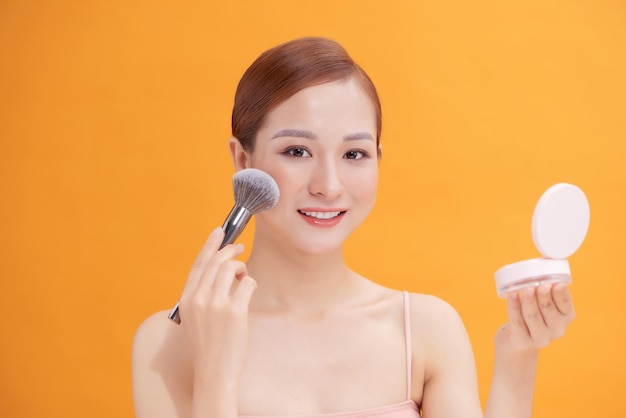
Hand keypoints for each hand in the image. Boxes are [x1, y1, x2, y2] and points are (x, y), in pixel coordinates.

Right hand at [177, 227, 256, 379]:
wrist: (213, 372)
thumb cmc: (208, 345)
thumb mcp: (195, 317)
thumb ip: (202, 294)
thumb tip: (222, 269)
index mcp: (186, 299)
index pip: (198, 264)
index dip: (209, 244)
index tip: (219, 231)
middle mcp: (198, 299)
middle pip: (216, 261)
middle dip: (231, 251)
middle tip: (240, 249)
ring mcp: (216, 304)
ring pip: (231, 268)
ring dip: (241, 268)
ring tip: (243, 277)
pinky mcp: (235, 311)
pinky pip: (247, 283)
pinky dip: (250, 283)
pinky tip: (247, 292)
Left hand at [496, 283, 574, 354]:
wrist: (519, 341)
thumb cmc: (533, 315)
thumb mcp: (544, 305)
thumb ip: (546, 290)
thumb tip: (541, 266)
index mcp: (565, 317)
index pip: (566, 304)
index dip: (561, 294)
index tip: (556, 283)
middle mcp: (557, 329)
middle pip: (548, 309)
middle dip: (543, 295)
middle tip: (539, 284)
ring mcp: (540, 338)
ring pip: (532, 316)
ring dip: (529, 300)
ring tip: (525, 288)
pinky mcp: (523, 341)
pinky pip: (517, 321)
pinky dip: (513, 306)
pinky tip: (512, 295)